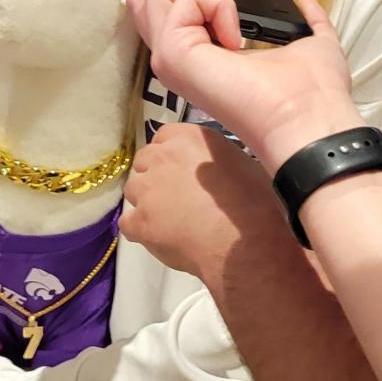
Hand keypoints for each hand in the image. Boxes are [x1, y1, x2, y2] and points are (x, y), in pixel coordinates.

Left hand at [122, 123, 286, 280]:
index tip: (182, 171)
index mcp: (188, 138)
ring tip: (169, 220)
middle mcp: (162, 157)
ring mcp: (147, 189)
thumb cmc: (254, 202)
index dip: (171, 156)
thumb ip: (212, 158)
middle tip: (175, 197)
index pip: (163, 137)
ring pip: (133, 190)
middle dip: (155, 176)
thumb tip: (209, 168)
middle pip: (143, 161)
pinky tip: (160, 238)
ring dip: (146, 202)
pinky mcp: (139, 221)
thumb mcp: (240, 162)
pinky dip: (140, 231)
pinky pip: (127, 223)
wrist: (244, 244)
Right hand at [127, 0, 362, 171]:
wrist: (307, 115)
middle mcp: (177, 58)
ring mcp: (170, 57)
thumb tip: (307, 3)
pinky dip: (216, 4)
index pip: (157, 13)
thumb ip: (308, 21)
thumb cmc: (311, 91)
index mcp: (201, 57)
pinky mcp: (173, 51)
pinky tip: (234, 36)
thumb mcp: (308, 41)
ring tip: (227, 9)